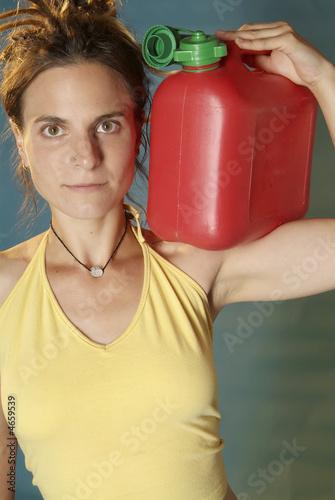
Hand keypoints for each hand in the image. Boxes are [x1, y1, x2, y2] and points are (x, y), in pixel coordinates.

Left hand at [216, 22, 332, 92]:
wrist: (314, 74)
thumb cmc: (295, 68)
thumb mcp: (269, 64)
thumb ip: (255, 58)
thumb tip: (239, 57)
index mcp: (274, 32)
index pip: (250, 30)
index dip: (234, 34)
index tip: (220, 38)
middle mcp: (278, 28)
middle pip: (250, 29)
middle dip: (232, 34)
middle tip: (217, 38)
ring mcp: (283, 32)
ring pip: (255, 34)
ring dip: (239, 38)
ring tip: (224, 41)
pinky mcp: (288, 39)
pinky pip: (265, 42)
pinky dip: (252, 43)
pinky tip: (240, 44)